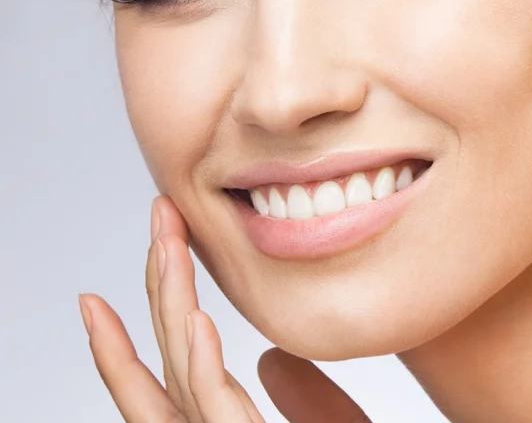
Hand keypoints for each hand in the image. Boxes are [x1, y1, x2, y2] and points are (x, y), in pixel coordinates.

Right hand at [78, 196, 371, 421]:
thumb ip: (306, 401)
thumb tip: (270, 356)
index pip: (172, 375)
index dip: (143, 322)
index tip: (139, 267)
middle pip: (169, 359)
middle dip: (159, 283)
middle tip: (159, 215)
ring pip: (182, 378)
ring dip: (171, 302)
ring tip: (167, 240)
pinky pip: (216, 418)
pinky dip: (201, 370)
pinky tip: (198, 323)